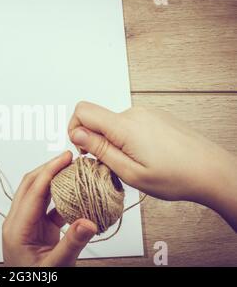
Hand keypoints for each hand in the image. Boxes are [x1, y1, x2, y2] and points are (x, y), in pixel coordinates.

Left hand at [2, 151, 97, 265]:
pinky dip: (61, 198)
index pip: (33, 191)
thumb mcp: (55, 267)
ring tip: (73, 170)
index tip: (65, 158)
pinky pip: (48, 207)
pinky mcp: (36, 228)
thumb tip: (88, 222)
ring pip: (38, 193)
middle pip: (31, 185)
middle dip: (50, 168)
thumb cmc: (34, 282)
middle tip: (70, 158)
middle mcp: (17, 222)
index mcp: (16, 229)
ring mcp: (26, 224)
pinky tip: (76, 194)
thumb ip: (72, 244)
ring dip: (54, 180)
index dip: (49, 171)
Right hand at [68, 101, 236, 229]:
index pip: (83, 111)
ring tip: (131, 163)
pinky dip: (126, 139)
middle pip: (97, 118)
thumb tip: (77, 133)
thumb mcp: (130, 172)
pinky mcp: (154, 116)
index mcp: (125, 126)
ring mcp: (146, 113)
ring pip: (113, 124)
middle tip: (111, 165)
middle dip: (96, 141)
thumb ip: (100, 150)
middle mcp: (134, 113)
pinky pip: (128, 124)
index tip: (83, 149)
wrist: (211, 171)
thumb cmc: (176, 176)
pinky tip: (142, 156)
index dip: (74, 129)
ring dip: (112, 142)